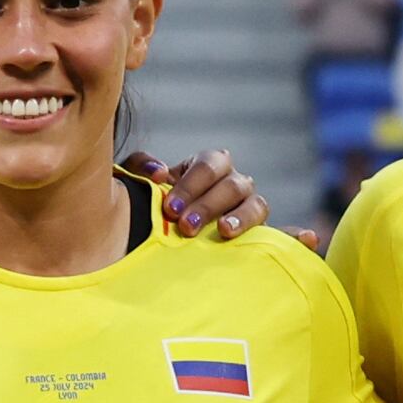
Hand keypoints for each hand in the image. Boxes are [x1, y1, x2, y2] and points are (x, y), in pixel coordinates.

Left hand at [149, 149, 271, 238]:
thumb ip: (141, 168)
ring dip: (235, 215)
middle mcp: (232, 178)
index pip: (206, 166)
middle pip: (229, 183)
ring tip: (222, 230)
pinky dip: (249, 223)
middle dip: (207, 205)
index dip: (189, 187)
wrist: (173, 238)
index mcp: (207, 164)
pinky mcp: (257, 223)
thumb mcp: (144, 182)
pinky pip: (261, 217)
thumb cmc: (160, 204)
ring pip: (251, 199)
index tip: (170, 209)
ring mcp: (247, 200)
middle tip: (186, 225)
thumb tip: (158, 173)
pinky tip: (233, 234)